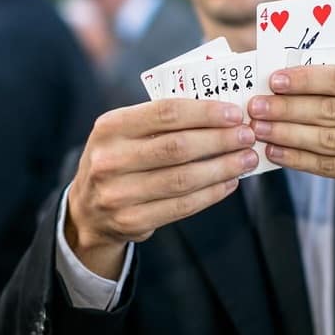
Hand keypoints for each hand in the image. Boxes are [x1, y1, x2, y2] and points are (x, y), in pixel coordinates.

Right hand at [66, 100, 257, 278]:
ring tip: (246, 159)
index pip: (165, 113)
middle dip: (220, 140)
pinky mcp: (131, 221)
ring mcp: (118, 194)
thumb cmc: (119, 159)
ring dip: (222, 168)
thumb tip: (222, 115)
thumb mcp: (125, 133)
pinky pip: (181, 206)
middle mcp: (110, 159)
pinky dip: (211, 194)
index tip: (235, 114)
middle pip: (178, 147)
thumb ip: (162, 122)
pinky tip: (229, 182)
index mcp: (110, 127)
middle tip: (247, 136)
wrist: (87, 209)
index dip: (205, 113)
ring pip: (183, 179)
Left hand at [248, 66, 334, 263]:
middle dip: (286, 108)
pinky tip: (277, 153)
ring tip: (259, 129)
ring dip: (286, 134)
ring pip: (326, 139)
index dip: (305, 79)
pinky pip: (331, 167)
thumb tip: (299, 82)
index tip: (274, 79)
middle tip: (255, 106)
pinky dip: (299, 160)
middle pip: (329, 109)